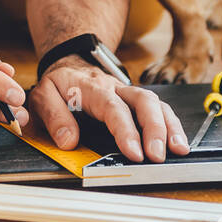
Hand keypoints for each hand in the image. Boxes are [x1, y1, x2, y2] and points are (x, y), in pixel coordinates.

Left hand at [28, 55, 189, 161]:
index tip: (134, 152)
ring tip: (178, 150)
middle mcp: (116, 88)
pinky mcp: (137, 100)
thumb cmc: (59, 84)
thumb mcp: (42, 96)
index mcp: (92, 87)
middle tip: (157, 156)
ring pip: (157, 103)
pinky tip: (179, 142)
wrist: (70, 65)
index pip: (113, 107)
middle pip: (144, 101)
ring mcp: (130, 93)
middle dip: (155, 129)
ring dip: (169, 127)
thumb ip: (53, 117)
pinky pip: (160, 109)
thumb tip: (68, 141)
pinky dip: (172, 125)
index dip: (125, 130)